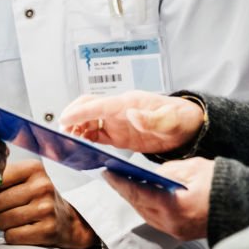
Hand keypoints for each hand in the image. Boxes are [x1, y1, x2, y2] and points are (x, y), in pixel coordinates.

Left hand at [0, 160, 96, 248]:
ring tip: (17, 219)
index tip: (3, 194)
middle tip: (10, 209)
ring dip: (4, 224)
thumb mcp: (27, 178)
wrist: (67, 221)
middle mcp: (42, 186)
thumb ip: (6, 175)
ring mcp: (46, 208)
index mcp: (35, 168)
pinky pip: (11, 236)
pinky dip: (12, 236)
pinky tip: (23, 229)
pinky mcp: (47, 230)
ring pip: (1, 221)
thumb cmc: (39, 198)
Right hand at [60, 91, 204, 153]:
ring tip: (65, 139)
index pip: (100, 104)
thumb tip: (131, 113)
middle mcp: (120, 109)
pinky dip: (84, 137)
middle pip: (89, 106)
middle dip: (72, 115)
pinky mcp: (118, 134)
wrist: (187, 126)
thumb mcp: (171, 120)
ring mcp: (117, 121)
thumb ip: (152, 118)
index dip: (81, 112)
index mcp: (130, 103)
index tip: (64, 119)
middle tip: (60, 131)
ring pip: (89, 119)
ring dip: (76, 127)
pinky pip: (96, 133)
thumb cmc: (180, 119)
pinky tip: (78, 145)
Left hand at [104, 157, 212, 240]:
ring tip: (128, 184)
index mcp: (173, 205)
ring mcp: (176, 230)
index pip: (138, 192)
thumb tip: (154, 174)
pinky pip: (156, 220)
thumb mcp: (193, 168)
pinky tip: (146, 196)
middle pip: (139, 206)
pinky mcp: (181, 232)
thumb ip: (169, 171)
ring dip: (136, 200)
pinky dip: (148, 207)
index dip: (120, 183)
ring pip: (146, 215)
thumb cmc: (221, 183)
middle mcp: (171, 222)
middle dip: (125, 191)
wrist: (243, 203)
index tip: (108, 173)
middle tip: (114, 177)